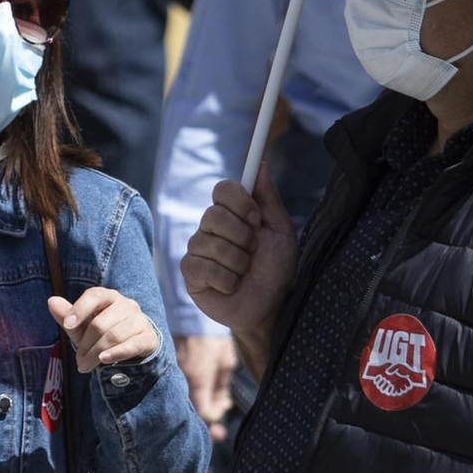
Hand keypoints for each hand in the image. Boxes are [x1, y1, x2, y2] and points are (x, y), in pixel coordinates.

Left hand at [48, 286, 159, 372]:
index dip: (80, 309)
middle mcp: (127, 304)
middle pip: (101, 324)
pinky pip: (132, 345)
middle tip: (78, 360)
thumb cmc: (102, 333)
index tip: (68, 325)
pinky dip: (116, 353)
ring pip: (114, 336)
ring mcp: (140, 320)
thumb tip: (51, 301)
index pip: (95, 295)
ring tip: (85, 366)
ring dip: (96, 354)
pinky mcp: (149, 337)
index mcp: (109, 296)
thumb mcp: (82, 326)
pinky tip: (104, 361)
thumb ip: (67, 315)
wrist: (133, 346)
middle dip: (86, 345)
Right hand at [176, 332, 236, 439]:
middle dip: (206, 421)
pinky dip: (190, 394)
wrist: (190, 316)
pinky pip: (178, 390)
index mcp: (198, 379)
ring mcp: (172, 376)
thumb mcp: (225, 362)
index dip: (214, 419)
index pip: (204, 413)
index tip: (222, 412)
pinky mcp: (167, 370)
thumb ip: (222, 388)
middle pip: (191, 411)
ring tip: (212, 404)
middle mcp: (182, 380)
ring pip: (184, 401)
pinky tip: (199, 391)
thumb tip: (222, 406)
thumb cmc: (212, 338)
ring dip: (198, 406)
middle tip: (217, 429)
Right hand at [180, 170, 295, 345]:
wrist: (270, 307)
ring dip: (238, 262)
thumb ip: (269, 199)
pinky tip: (232, 286)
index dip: (239, 202)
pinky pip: (203, 267)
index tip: (256, 219)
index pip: (223, 189)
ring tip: (244, 273)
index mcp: (232, 214)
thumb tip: (262, 165)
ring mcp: (198, 250)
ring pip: (210, 243)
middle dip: (242, 237)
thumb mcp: (281, 232)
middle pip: (214, 215)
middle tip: (252, 251)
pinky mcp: (190, 273)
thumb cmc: (276, 270)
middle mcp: (211, 228)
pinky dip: (227, 280)